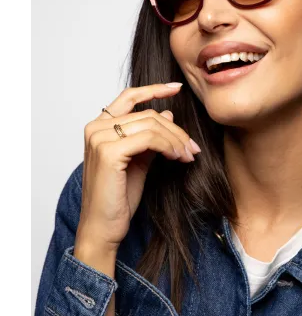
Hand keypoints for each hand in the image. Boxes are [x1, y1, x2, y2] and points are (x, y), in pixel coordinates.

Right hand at [75, 83, 200, 252]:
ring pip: (152, 124)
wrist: (103, 227)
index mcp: (99, 126)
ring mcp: (100, 138)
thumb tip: (168, 113)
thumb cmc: (118, 197)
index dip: (154, 89)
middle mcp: (95, 128)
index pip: (129, 96)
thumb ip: (150, 136)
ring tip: (187, 156)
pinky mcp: (109, 152)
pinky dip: (169, 146)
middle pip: (148, 114)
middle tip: (193, 148)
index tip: (176, 88)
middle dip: (176, 130)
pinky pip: (150, 138)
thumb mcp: (139, 160)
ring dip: (176, 140)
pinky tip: (178, 158)